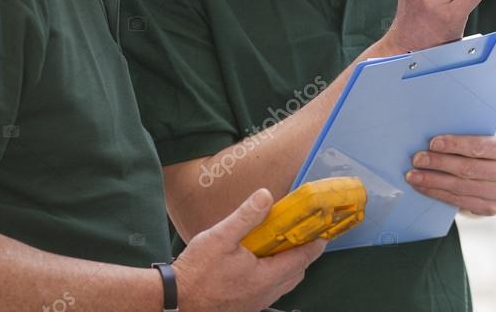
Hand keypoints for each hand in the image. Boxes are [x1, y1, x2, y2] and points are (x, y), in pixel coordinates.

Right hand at [173, 188, 325, 311]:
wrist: (173, 301)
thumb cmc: (195, 273)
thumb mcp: (220, 237)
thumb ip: (246, 216)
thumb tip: (266, 196)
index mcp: (265, 277)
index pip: (302, 259)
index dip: (314, 244)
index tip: (322, 231)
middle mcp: (264, 294)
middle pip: (297, 274)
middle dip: (303, 255)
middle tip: (300, 235)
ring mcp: (255, 304)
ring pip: (284, 284)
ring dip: (287, 267)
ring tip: (279, 247)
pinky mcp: (244, 308)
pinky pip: (269, 292)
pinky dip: (273, 277)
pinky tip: (258, 265)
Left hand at [405, 133, 495, 216]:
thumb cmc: (487, 150)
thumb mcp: (486, 137)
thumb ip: (468, 136)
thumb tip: (433, 138)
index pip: (479, 146)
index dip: (455, 145)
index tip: (432, 143)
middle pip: (468, 168)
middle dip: (439, 163)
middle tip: (417, 159)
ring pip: (460, 187)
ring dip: (433, 181)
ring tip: (413, 175)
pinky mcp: (491, 209)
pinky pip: (458, 201)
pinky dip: (438, 194)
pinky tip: (423, 187)